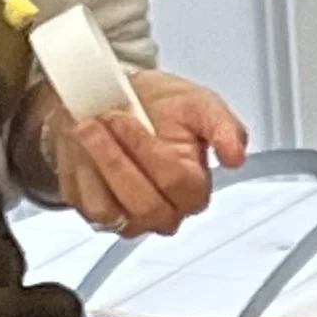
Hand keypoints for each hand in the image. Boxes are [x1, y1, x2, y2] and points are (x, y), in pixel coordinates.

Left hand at [45, 70, 245, 236]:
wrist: (110, 98)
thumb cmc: (155, 106)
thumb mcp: (197, 102)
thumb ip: (223, 126)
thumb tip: (236, 155)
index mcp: (194, 189)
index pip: (179, 185)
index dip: (149, 150)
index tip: (128, 117)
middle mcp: (166, 211)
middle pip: (147, 204)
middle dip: (118, 156)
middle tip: (103, 120)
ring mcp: (131, 218)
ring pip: (117, 211)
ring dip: (97, 163)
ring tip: (86, 128)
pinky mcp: (99, 215)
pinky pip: (89, 207)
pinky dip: (80, 174)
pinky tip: (81, 150)